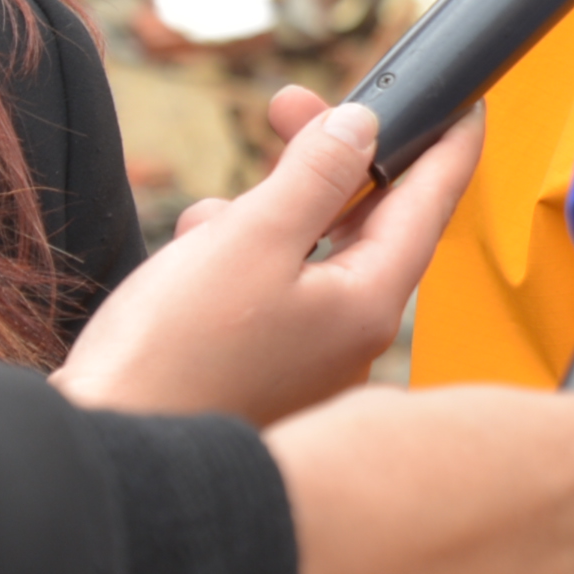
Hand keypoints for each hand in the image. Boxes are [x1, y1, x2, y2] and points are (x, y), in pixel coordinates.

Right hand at [55, 93, 480, 425]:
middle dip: (325, 159)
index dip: (447, 144)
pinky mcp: (258, 372)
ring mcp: (306, 360)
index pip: (429, 204)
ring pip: (305, 254)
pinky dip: (233, 258)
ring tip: (211, 214)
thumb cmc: (172, 361)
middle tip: (290, 106)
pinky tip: (192, 253)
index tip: (465, 103)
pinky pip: (265, 291)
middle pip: (363, 222)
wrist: (109, 470)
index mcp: (368, 304)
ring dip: (263, 214)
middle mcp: (350, 337)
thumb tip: (361, 129)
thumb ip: (313, 176)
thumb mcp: (248, 241)